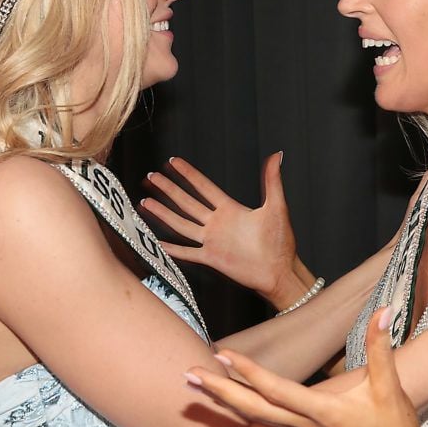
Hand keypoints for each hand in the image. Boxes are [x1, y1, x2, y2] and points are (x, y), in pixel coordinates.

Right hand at [141, 154, 305, 302]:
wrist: (280, 271)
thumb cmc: (281, 242)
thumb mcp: (277, 206)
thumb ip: (272, 180)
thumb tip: (277, 155)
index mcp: (231, 209)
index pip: (204, 187)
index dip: (188, 174)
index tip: (173, 162)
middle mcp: (218, 223)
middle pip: (187, 202)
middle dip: (169, 189)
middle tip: (152, 176)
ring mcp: (212, 241)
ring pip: (181, 224)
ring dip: (164, 213)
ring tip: (145, 201)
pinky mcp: (211, 259)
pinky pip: (186, 252)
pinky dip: (171, 248)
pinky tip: (156, 241)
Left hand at [186, 307, 427, 426]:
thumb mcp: (390, 387)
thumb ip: (381, 347)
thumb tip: (382, 310)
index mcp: (322, 412)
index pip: (275, 390)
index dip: (247, 372)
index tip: (222, 356)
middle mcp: (305, 425)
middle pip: (252, 409)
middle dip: (218, 392)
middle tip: (187, 375)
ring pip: (255, 416)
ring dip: (224, 401)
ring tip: (197, 387)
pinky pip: (266, 421)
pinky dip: (244, 408)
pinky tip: (231, 401)